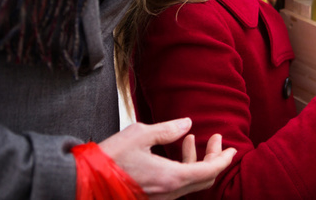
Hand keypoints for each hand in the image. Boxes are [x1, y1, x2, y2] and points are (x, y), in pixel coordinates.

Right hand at [99, 118, 235, 198]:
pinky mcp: (150, 198)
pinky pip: (175, 185)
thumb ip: (168, 129)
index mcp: (171, 178)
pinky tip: (175, 150)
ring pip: (188, 182)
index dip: (223, 159)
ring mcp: (160, 198)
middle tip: (217, 140)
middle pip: (203, 179)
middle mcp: (169, 193)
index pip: (209, 172)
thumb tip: (188, 124)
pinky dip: (181, 168)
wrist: (83, 183)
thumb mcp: (140, 135)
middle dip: (213, 159)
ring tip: (192, 139)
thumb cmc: (110, 158)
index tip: (232, 148)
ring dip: (195, 161)